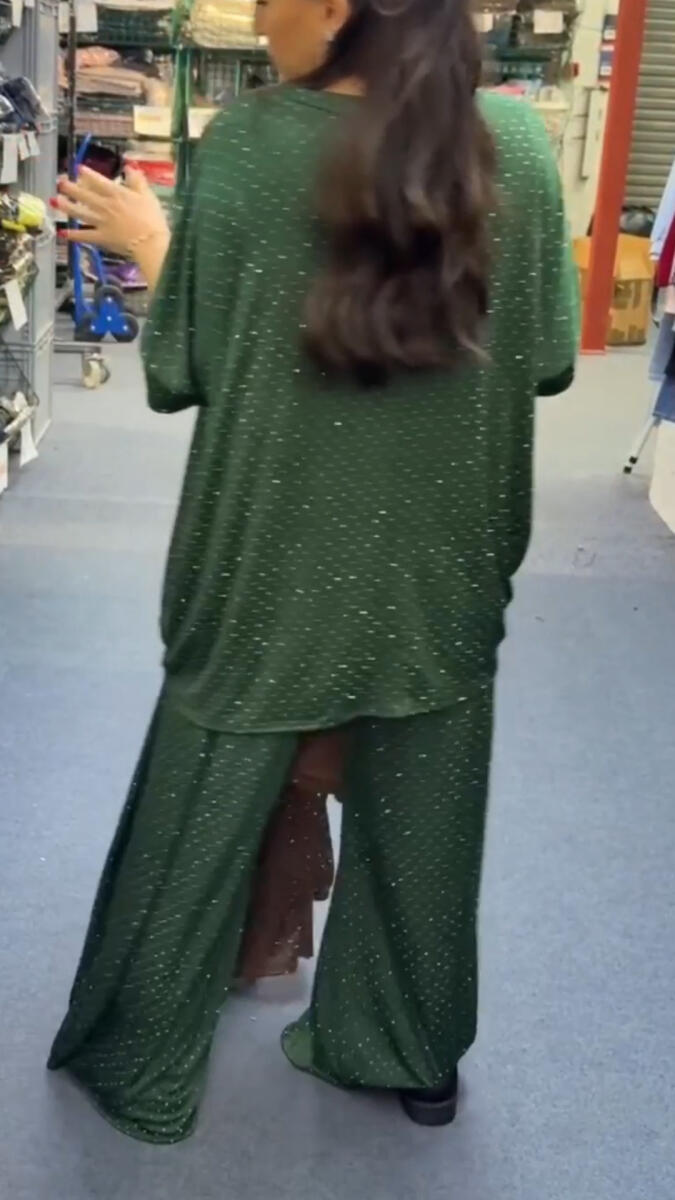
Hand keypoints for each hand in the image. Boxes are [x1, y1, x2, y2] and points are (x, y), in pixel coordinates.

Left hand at [53, 165, 169, 257]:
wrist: (151, 243)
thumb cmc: (153, 219)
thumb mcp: (147, 195)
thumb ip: (137, 180)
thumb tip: (129, 166)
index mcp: (116, 194)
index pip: (98, 181)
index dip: (87, 173)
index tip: (78, 168)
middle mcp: (105, 205)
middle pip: (84, 195)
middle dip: (70, 188)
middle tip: (59, 182)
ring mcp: (101, 222)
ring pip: (80, 212)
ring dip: (66, 207)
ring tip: (54, 201)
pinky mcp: (101, 238)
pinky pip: (84, 235)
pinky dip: (73, 235)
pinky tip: (62, 233)